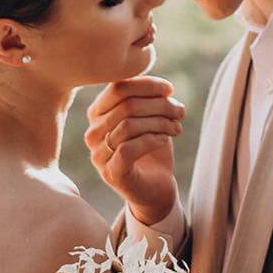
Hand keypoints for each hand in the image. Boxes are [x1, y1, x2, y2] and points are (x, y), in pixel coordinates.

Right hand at [85, 76, 184, 226]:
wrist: (155, 187)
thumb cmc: (152, 149)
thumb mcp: (151, 119)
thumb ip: (150, 101)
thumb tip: (164, 89)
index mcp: (98, 114)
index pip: (117, 88)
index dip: (146, 85)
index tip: (169, 89)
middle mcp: (92, 133)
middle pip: (127, 106)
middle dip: (159, 105)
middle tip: (180, 111)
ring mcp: (98, 154)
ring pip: (128, 125)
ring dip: (160, 122)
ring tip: (177, 127)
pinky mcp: (110, 173)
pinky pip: (128, 148)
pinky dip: (152, 140)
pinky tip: (165, 140)